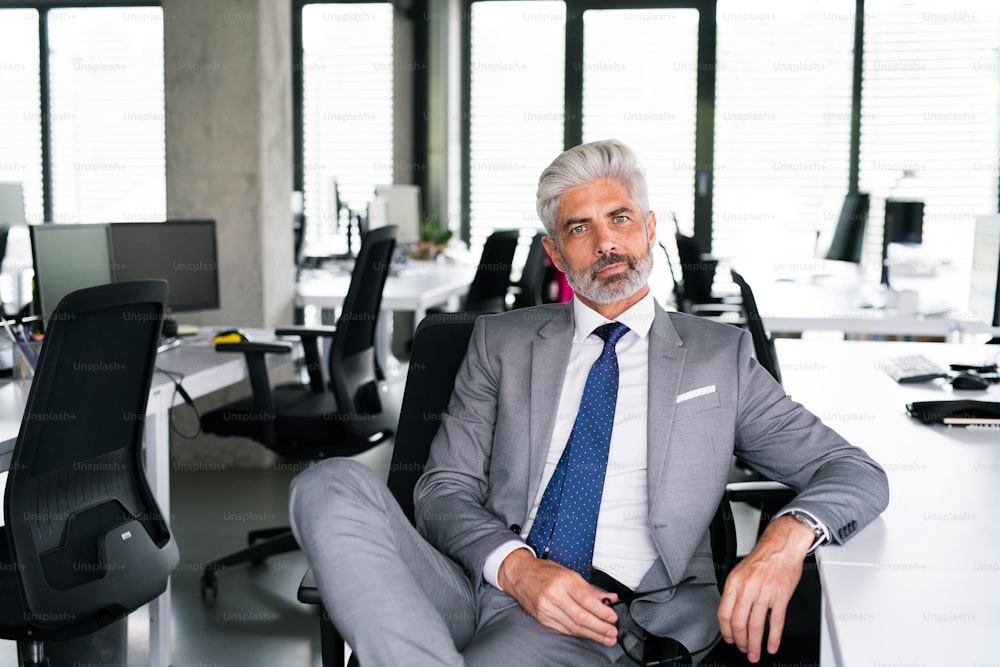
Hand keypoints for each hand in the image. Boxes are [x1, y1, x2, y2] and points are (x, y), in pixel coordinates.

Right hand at [498, 549, 618, 645]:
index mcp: (562, 581)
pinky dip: (578, 633)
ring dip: (592, 634)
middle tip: (612, 632)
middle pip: (581, 617)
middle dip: (600, 627)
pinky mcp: (543, 618)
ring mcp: (546, 609)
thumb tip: (608, 598)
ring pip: (573, 627)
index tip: (613, 617)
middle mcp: (553, 595)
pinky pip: (564, 629)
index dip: (602, 611)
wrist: (519, 574)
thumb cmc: (543, 571)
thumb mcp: (569, 572)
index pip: (587, 600)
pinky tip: (588, 634)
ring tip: (605, 637)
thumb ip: (589, 588)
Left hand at [717, 514, 813, 662]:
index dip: (725, 630)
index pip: (724, 613)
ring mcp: (765, 592)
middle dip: (740, 641)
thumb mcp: (740, 572)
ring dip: (755, 644)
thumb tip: (730, 614)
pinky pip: (776, 621)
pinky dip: (773, 638)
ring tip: (755, 653)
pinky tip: (771, 646)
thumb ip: (735, 592)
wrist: (782, 546)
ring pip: (756, 625)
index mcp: (734, 582)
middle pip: (739, 622)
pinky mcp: (781, 596)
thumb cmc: (763, 559)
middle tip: (743, 650)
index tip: (729, 639)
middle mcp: (748, 587)